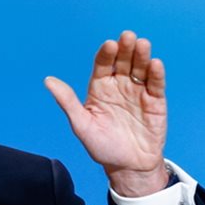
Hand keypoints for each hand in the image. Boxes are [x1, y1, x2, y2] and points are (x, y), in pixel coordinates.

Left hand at [45, 31, 168, 196]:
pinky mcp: (155, 101)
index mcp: (99, 88)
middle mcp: (119, 86)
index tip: (109, 45)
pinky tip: (154, 64)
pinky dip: (156, 74)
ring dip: (141, 56)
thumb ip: (68, 102)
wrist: (128, 167)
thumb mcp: (81, 125)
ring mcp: (137, 92)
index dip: (106, 54)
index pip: (102, 65)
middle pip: (122, 62)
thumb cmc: (102, 146)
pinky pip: (155, 84)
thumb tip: (48, 80)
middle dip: (125, 49)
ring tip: (142, 44)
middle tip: (127, 37)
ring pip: (140, 69)